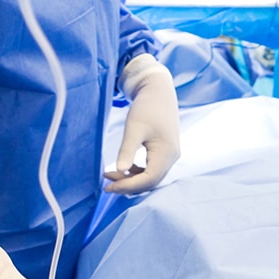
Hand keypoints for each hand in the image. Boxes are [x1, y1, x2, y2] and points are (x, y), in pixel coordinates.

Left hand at [105, 54, 179, 193]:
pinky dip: (138, 173)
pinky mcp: (165, 152)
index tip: (108, 186)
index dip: (128, 186)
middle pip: (151, 181)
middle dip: (129, 184)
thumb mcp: (134, 128)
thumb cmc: (147, 107)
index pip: (148, 179)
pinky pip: (153, 170)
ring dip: (133, 180)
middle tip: (107, 182)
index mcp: (166, 152)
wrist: (158, 91)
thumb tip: (119, 170)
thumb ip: (127, 150)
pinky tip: (125, 168)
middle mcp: (172, 157)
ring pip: (152, 177)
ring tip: (112, 175)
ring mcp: (170, 155)